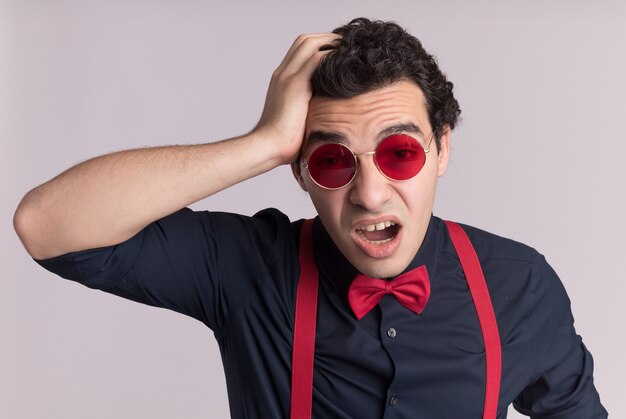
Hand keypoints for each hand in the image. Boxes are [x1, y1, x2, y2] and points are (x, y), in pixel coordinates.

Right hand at [254, 33, 340, 163]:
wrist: (268, 147)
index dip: (319, 45)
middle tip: (346, 44)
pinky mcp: (295, 85)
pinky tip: (344, 60)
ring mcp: (287, 77)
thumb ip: (308, 109)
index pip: (299, 51)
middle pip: (304, 41)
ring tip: (348, 47)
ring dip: (330, 42)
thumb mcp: (297, 118)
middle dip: (326, 38)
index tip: (337, 51)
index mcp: (281, 81)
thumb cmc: (282, 141)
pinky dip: (330, 55)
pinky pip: (315, 59)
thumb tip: (326, 114)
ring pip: (309, 44)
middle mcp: (282, 74)